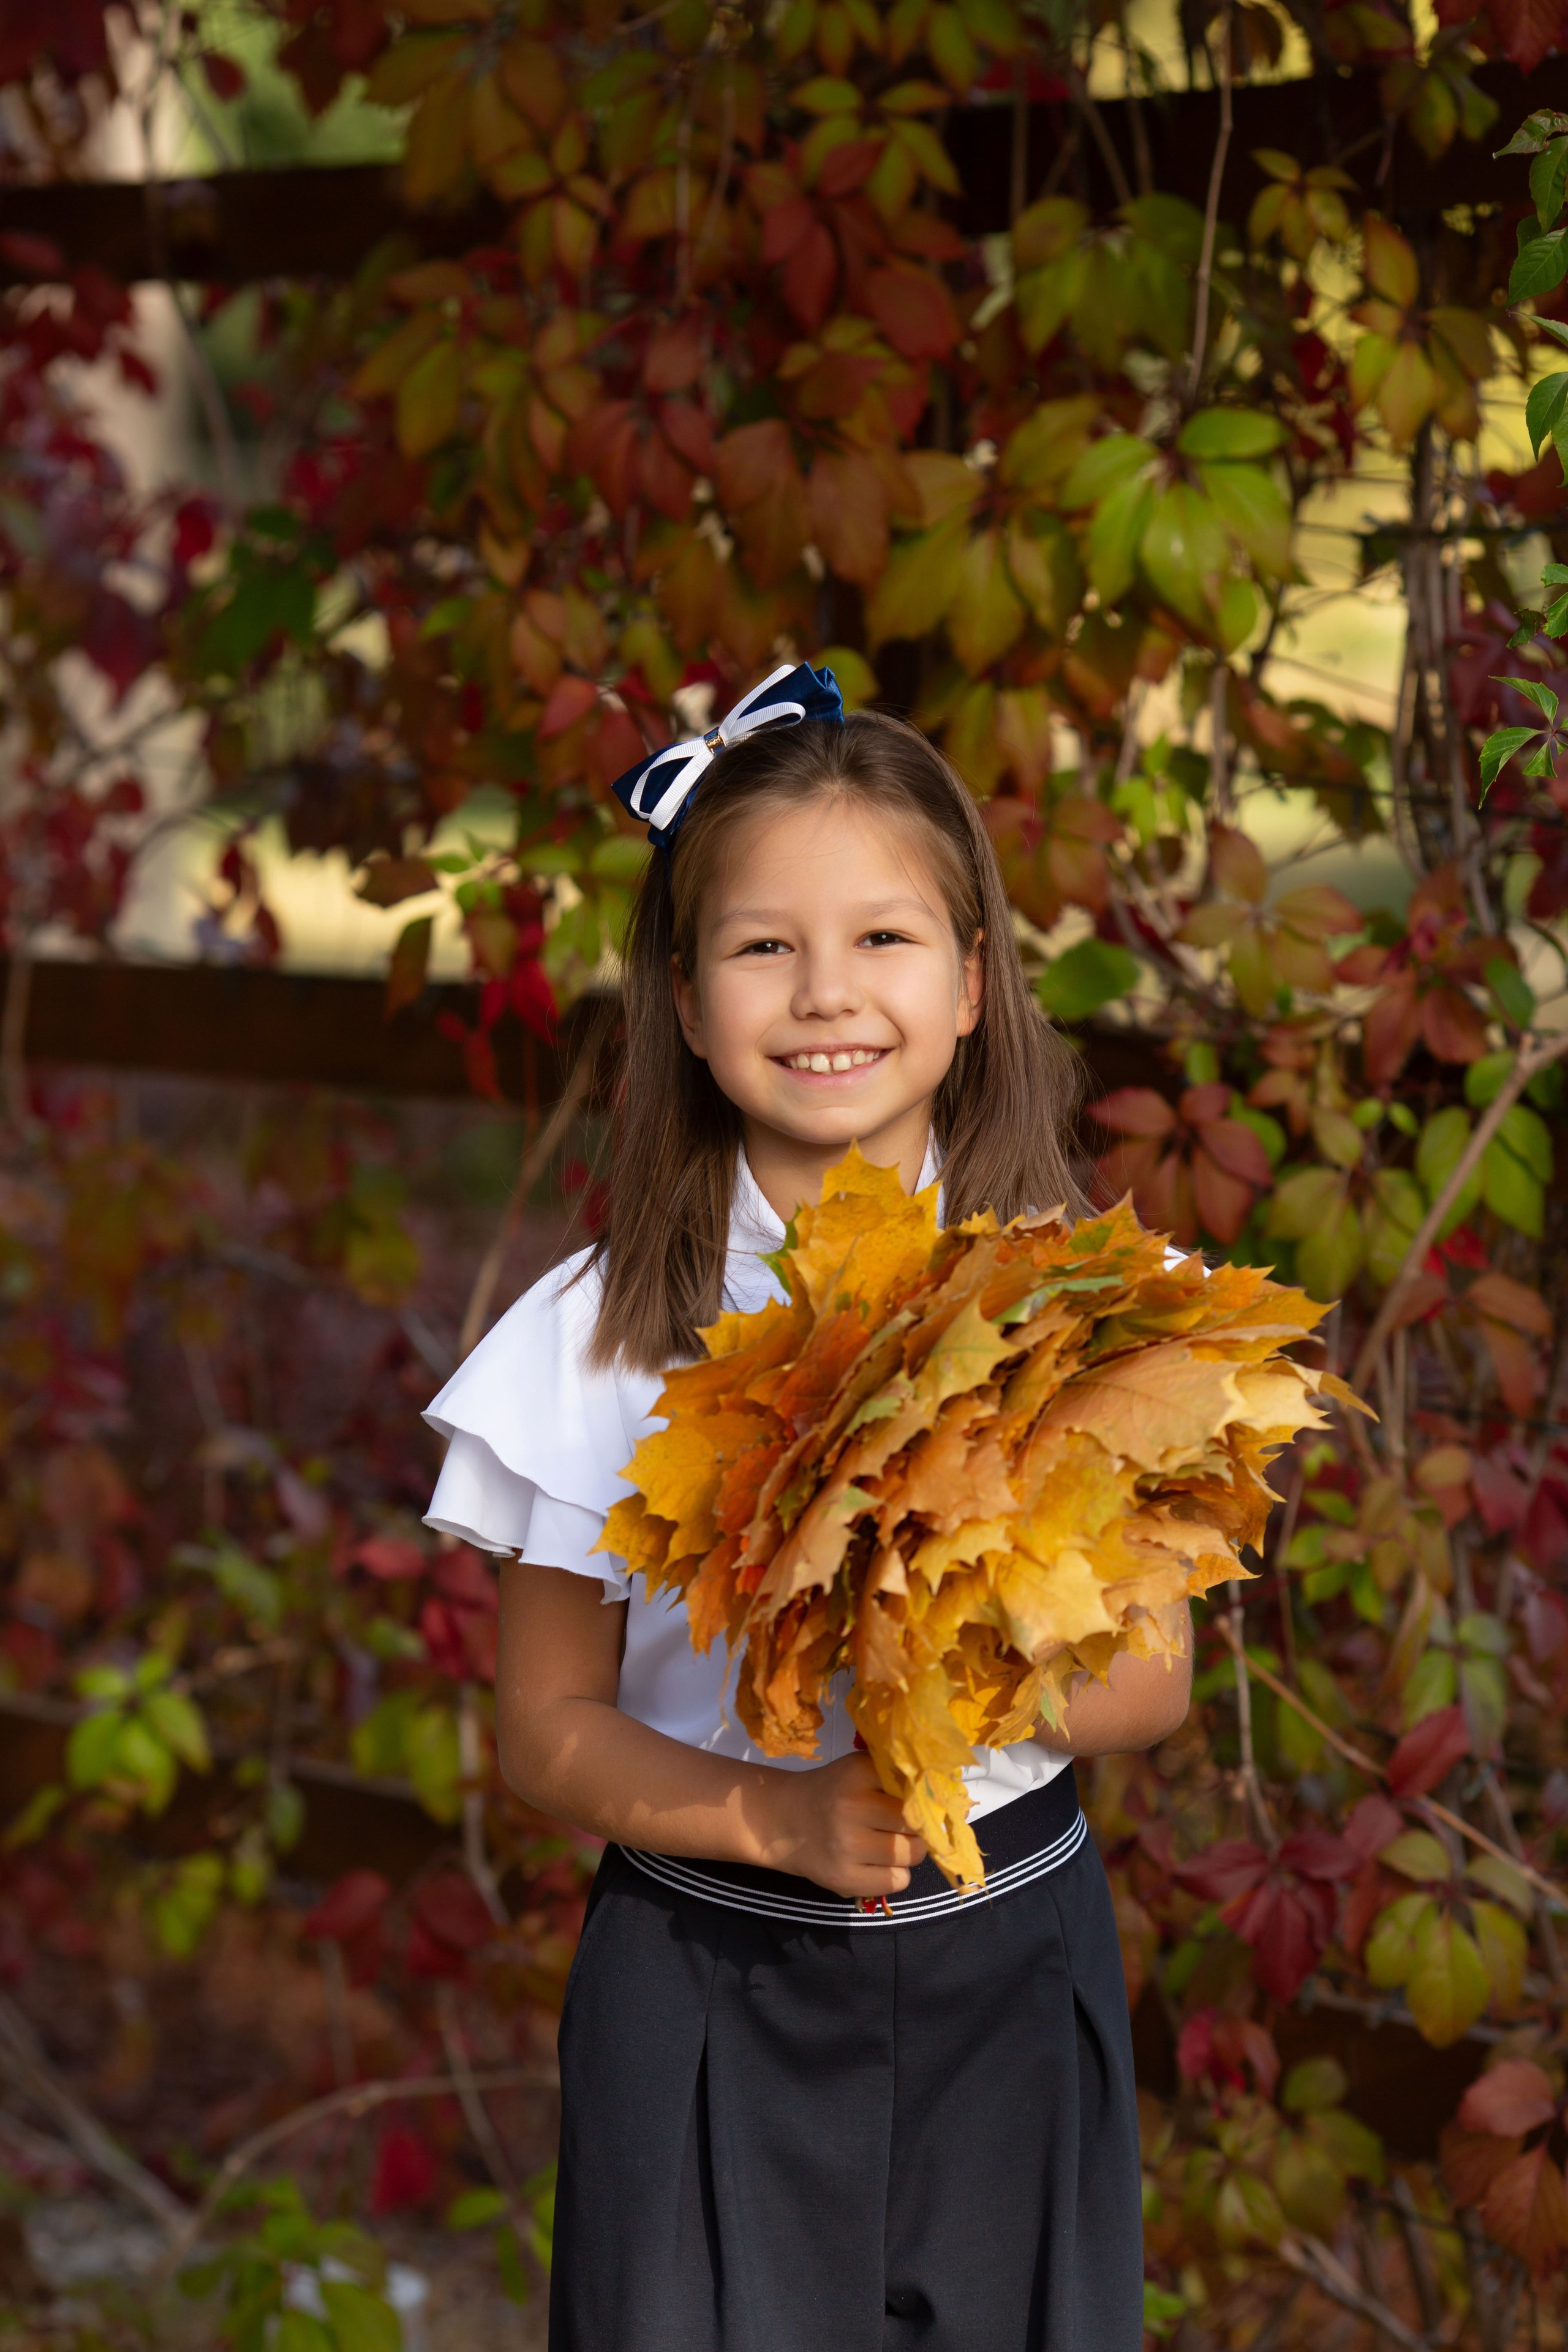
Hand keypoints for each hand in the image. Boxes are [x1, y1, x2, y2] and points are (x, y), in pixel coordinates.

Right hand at [758, 1752, 927, 1899]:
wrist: (784, 1821)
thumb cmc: (832, 1792)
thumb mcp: (858, 1770)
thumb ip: (894, 1776)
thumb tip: (945, 1794)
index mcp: (858, 1773)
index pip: (915, 1786)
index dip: (922, 1796)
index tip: (920, 1800)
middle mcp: (852, 1807)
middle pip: (916, 1822)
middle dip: (917, 1826)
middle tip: (904, 1826)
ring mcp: (847, 1846)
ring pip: (912, 1854)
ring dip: (908, 1851)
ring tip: (889, 1844)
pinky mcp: (844, 1878)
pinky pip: (898, 1881)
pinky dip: (896, 1874)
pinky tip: (878, 1863)